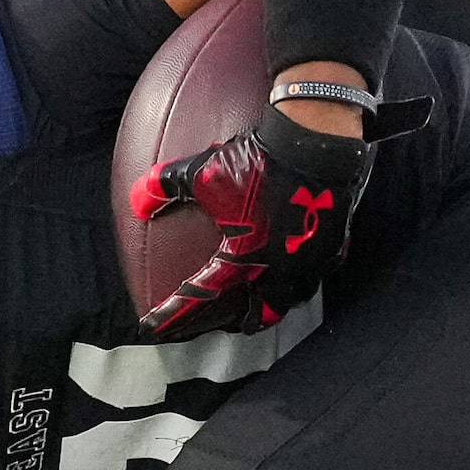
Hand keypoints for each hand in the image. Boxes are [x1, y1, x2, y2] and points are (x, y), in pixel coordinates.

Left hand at [128, 103, 376, 338]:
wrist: (316, 141)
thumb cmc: (259, 159)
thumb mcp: (203, 171)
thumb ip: (166, 187)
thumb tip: (136, 200)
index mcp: (242, 258)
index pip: (199, 296)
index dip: (172, 314)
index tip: (152, 328)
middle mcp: (277, 270)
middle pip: (253, 316)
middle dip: (232, 324)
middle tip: (217, 324)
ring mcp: (309, 262)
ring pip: (288, 302)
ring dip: (269, 307)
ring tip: (258, 305)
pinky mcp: (333, 247)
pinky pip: (315, 276)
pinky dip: (298, 280)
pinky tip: (294, 271)